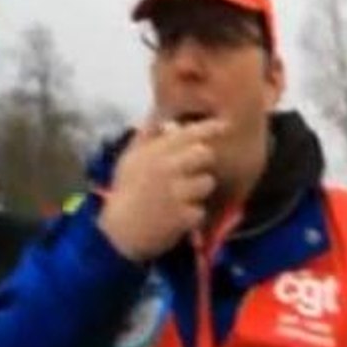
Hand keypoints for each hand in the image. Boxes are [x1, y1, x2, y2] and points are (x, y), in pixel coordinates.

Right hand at [98, 119, 229, 261]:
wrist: (121, 231)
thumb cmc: (128, 191)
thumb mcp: (130, 159)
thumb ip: (146, 136)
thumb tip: (158, 115)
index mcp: (154, 153)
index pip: (188, 133)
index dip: (210, 127)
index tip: (225, 124)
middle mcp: (166, 169)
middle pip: (205, 154)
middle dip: (204, 162)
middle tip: (193, 171)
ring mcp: (176, 193)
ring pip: (207, 182)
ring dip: (200, 190)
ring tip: (183, 196)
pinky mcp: (183, 216)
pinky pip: (202, 209)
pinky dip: (194, 214)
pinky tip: (179, 216)